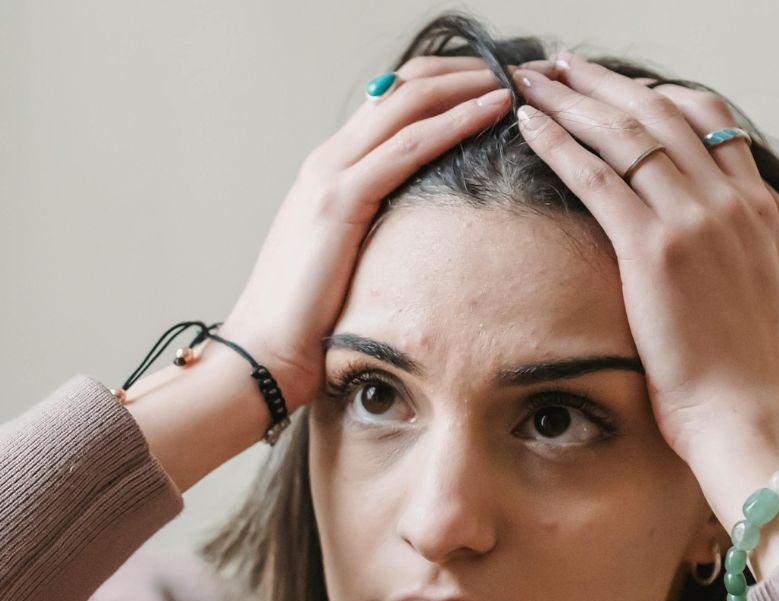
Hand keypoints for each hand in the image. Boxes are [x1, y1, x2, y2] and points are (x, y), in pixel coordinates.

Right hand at [218, 58, 513, 406]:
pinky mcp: (339, 200)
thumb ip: (373, 232)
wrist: (261, 352)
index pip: (391, 103)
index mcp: (327, 173)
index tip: (493, 84)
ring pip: (408, 102)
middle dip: (464, 71)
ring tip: (516, 79)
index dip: (444, 84)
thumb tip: (421, 236)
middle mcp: (326, 161)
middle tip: (517, 70)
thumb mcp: (343, 262)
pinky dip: (456, 121)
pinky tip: (492, 111)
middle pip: (403, 87)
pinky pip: (409, 146)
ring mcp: (329, 176)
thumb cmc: (304, 322)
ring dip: (468, 84)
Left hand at [510, 55, 778, 461]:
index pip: (712, 125)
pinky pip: (596, 178)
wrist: (748, 414)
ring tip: (533, 79)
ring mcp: (690, 221)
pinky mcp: (650, 249)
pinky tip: (528, 125)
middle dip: (606, 85)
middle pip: (661, 115)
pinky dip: (559, 144)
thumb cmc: (769, 374)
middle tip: (563, 66)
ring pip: (625, 135)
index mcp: (760, 211)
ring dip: (573, 100)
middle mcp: (727, 203)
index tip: (623, 92)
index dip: (662, 99)